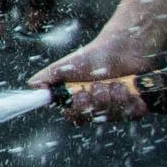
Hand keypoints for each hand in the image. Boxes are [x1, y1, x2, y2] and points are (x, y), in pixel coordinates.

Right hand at [28, 32, 156, 123]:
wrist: (121, 49)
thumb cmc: (91, 57)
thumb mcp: (65, 66)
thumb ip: (46, 77)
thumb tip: (31, 86)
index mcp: (78, 103)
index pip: (74, 117)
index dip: (77, 109)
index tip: (80, 93)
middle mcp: (96, 109)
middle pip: (95, 117)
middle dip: (98, 99)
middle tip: (98, 84)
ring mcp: (116, 110)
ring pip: (114, 115)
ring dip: (114, 96)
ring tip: (115, 82)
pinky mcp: (135, 108)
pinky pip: (133, 113)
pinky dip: (131, 99)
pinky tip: (128, 87)